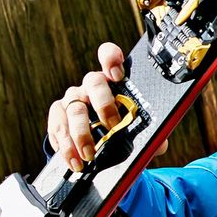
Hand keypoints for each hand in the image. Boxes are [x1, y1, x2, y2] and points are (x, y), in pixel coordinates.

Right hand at [47, 42, 167, 170]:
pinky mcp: (58, 114)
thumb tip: (159, 144)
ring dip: (81, 135)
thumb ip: (151, 133)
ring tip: (88, 157)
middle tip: (112, 127)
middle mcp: (91, 85)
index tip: (118, 74)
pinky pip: (57, 126)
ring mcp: (73, 98)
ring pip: (74, 110)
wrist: (98, 141)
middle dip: (104, 105)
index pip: (109, 56)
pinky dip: (65, 146)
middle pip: (93, 82)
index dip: (111, 59)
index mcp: (114, 81)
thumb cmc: (122, 127)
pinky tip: (73, 160)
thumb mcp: (138, 129)